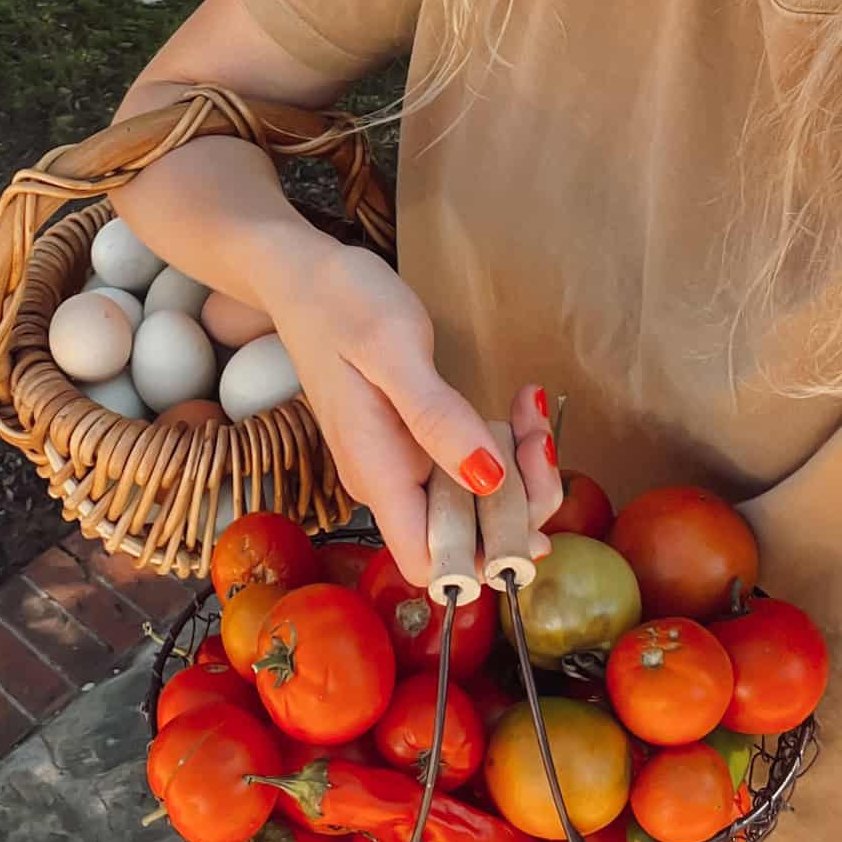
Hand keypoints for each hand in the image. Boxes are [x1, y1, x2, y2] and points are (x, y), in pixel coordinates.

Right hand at [267, 242, 561, 584]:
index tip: (525, 502)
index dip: (485, 556)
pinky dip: (504, 447)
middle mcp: (389, 483)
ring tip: (531, 410)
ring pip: (475, 504)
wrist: (303, 277)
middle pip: (467, 540)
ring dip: (520, 471)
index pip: (432, 564)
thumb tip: (489, 479)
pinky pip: (468, 468)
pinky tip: (518, 406)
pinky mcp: (414, 444)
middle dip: (521, 501)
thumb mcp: (392, 349)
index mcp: (377, 474)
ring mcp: (402, 465)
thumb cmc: (340, 304)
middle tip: (538, 433)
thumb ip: (436, 418)